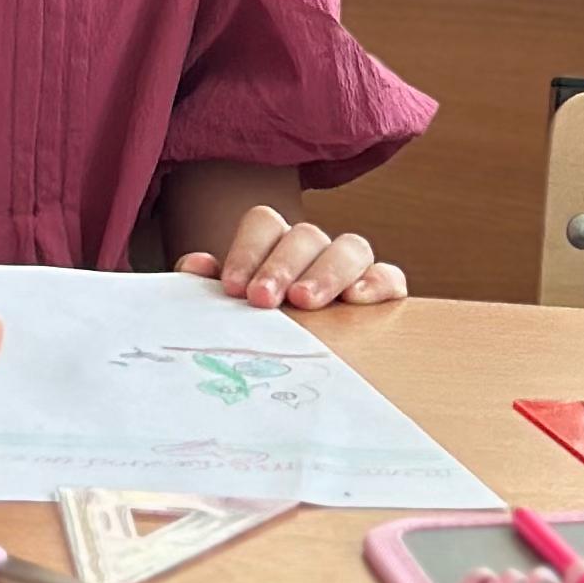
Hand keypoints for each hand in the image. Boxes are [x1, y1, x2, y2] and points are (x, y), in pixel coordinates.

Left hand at [175, 205, 406, 312]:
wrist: (290, 360)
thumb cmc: (255, 328)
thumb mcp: (230, 308)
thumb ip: (208, 287)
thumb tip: (194, 267)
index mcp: (274, 245)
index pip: (264, 223)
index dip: (248, 251)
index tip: (232, 288)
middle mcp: (314, 250)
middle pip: (305, 234)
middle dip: (282, 265)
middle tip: (264, 299)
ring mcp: (349, 267)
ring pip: (350, 247)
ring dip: (327, 271)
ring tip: (306, 301)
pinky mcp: (382, 291)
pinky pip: (389, 276)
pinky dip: (377, 282)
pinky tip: (358, 299)